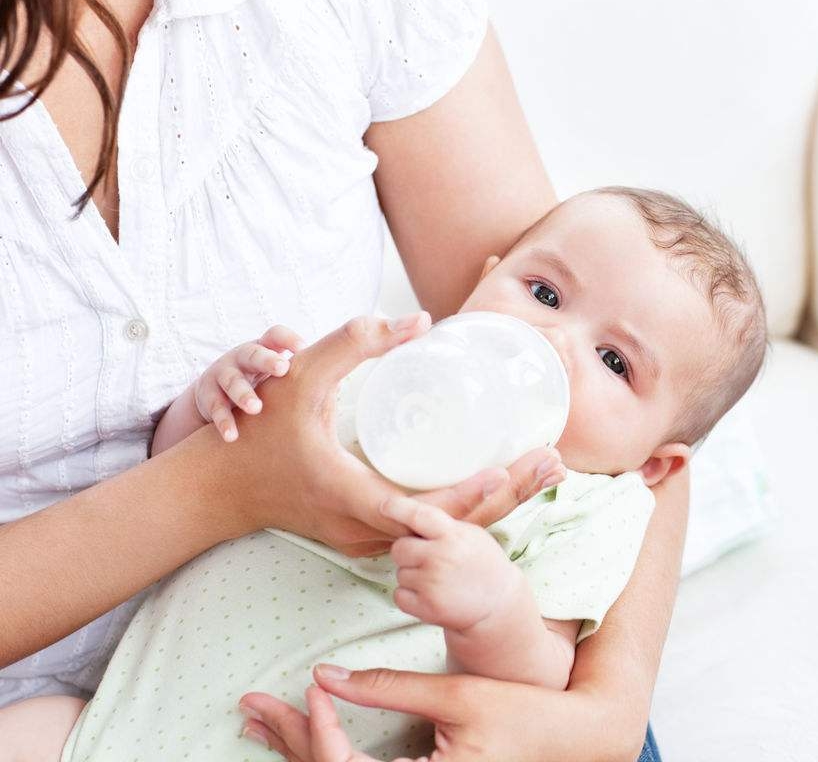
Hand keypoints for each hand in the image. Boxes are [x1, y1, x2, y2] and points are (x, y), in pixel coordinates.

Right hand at [195, 325, 304, 441]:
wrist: (215, 395)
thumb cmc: (264, 385)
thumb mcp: (283, 375)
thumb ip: (313, 373)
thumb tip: (365, 368)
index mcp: (266, 349)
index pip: (275, 335)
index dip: (288, 339)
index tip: (303, 348)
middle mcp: (244, 358)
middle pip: (254, 353)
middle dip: (267, 360)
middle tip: (283, 370)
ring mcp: (224, 375)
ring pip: (231, 380)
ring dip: (244, 393)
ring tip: (256, 408)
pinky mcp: (207, 395)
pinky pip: (214, 408)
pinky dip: (223, 422)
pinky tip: (232, 437)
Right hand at [205, 314, 568, 556]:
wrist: (220, 490)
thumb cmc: (259, 431)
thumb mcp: (301, 374)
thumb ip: (354, 341)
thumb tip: (418, 318)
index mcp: (349, 497)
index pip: (418, 513)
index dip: (466, 496)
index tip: (509, 471)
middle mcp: (363, 531)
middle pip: (449, 529)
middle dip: (505, 497)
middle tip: (553, 463)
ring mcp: (367, 541)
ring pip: (444, 536)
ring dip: (494, 508)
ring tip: (545, 471)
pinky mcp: (369, 537)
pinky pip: (430, 533)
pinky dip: (468, 513)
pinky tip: (503, 486)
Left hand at [240, 664, 639, 761]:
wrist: (570, 739)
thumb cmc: (522, 716)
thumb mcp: (457, 697)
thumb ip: (390, 688)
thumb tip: (327, 674)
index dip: (321, 727)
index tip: (314, 684)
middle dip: (289, 736)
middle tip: (250, 705)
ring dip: (298, 747)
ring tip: (261, 721)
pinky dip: (325, 753)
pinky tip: (305, 737)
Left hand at [385, 498, 527, 631]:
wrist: (499, 603)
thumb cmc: (483, 564)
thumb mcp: (471, 535)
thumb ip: (442, 525)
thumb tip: (408, 513)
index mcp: (452, 535)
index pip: (417, 515)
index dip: (397, 508)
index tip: (384, 506)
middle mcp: (440, 557)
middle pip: (399, 548)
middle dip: (408, 552)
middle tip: (427, 559)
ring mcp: (432, 583)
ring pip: (400, 573)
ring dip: (413, 576)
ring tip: (438, 580)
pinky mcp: (426, 607)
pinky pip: (399, 595)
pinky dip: (410, 596)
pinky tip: (431, 594)